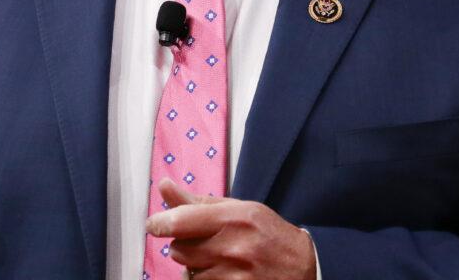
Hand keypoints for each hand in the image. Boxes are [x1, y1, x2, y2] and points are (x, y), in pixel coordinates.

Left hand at [145, 178, 316, 279]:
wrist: (303, 267)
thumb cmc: (269, 235)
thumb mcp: (239, 209)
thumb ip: (198, 202)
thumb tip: (164, 187)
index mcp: (234, 218)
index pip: (181, 221)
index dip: (160, 223)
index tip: (155, 225)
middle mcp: (232, 247)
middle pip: (179, 250)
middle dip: (184, 245)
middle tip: (203, 241)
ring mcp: (233, 275)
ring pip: (188, 272)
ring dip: (194, 266)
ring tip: (217, 258)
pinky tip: (220, 273)